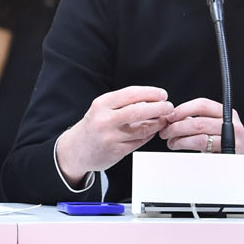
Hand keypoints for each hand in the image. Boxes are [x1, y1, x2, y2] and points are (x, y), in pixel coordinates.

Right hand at [55, 86, 172, 185]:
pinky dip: (149, 135)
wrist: (75, 150)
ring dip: (157, 124)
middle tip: (169, 107)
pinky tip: (151, 131)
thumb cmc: (92, 126)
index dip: (150, 93)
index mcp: (102, 104)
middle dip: (159, 108)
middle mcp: (105, 120)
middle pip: (139, 111)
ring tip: (163, 120)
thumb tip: (151, 99)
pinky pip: (139, 142)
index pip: (131, 94)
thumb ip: (123, 104)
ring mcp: (110, 137)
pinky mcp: (116, 151)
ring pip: (142, 129)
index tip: (162, 94)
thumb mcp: (101, 109)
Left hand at [158, 98, 243, 154]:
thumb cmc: (223, 139)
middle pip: (198, 122)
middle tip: (165, 132)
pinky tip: (181, 147)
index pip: (202, 104)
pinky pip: (204, 151)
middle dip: (176, 127)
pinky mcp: (227, 154)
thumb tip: (171, 117)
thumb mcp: (213, 124)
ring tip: (171, 142)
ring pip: (200, 138)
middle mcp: (230, 124)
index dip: (183, 110)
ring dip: (180, 140)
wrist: (243, 156)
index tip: (169, 117)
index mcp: (224, 112)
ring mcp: (231, 140)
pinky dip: (188, 148)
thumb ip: (196, 119)